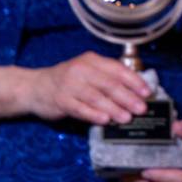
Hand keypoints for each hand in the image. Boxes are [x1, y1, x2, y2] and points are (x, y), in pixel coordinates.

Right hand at [24, 52, 150, 125]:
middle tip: (141, 109)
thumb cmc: (68, 80)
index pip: (118, 70)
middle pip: (109, 85)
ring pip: (96, 97)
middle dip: (128, 97)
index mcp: (92, 61)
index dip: (134, 81)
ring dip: (114, 108)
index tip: (147, 92)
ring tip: (126, 118)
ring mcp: (69, 85)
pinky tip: (105, 120)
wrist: (34, 87)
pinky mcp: (60, 101)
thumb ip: (107, 78)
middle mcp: (81, 70)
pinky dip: (94, 114)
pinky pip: (80, 108)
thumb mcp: (87, 72)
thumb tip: (134, 92)